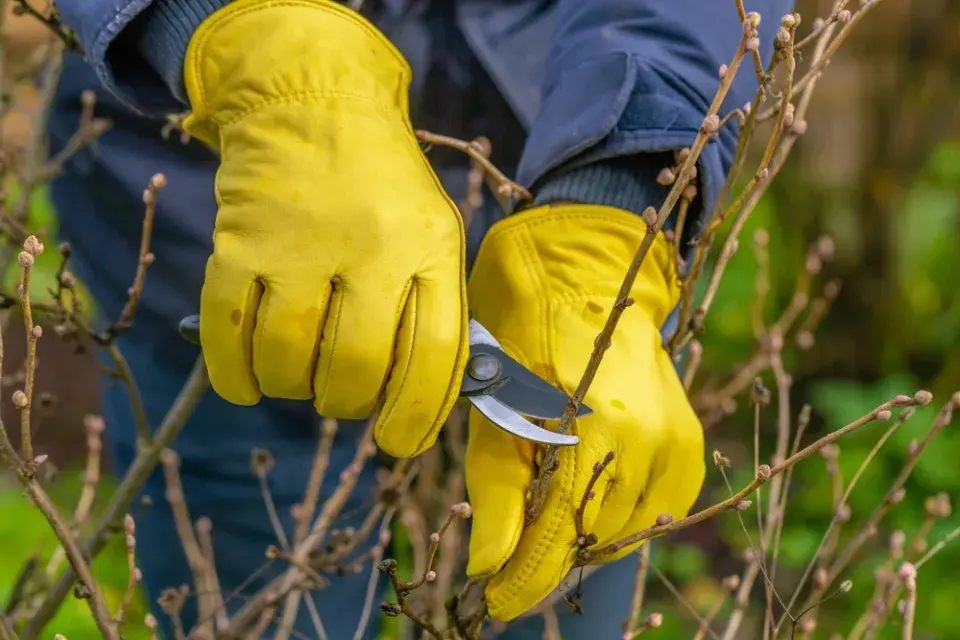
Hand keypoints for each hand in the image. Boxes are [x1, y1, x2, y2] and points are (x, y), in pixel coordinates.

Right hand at [181, 0, 467, 456]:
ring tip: (300, 374)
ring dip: (292, 390)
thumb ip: (433, 308)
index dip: (417, 417)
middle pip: (355, 369)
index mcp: (429, 246)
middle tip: (342, 394)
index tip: (399, 443)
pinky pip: (228, 337)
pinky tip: (249, 381)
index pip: (434, 356)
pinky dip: (235, 377)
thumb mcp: (433, 233)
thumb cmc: (382, 187)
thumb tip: (418, 403)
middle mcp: (369, 247)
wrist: (312, 102)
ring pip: (290, 364)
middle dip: (347, 404)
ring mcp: (299, 244)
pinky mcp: (238, 243)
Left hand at [464, 204, 705, 619]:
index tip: (493, 604)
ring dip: (581, 537)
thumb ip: (497, 493)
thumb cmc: (522, 327)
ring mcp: (679, 441)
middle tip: (508, 552)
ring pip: (625, 531)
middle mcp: (650, 441)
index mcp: (595, 428)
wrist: (586, 268)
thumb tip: (489, 568)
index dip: (524, 580)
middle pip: (592, 540)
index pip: (560, 537)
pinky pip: (658, 510)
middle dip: (547, 555)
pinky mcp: (690, 442)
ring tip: (544, 517)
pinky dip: (619, 517)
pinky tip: (589, 499)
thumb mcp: (493, 405)